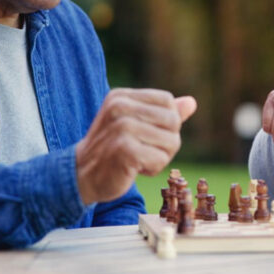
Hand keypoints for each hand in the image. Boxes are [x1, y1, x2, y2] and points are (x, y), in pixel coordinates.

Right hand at [75, 89, 195, 203]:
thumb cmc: (112, 150)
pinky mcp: (125, 149)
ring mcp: (121, 127)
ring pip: (171, 142)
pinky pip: (161, 159)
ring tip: (137, 160)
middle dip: (166, 143)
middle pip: (173, 121)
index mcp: (121, 96)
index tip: (146, 135)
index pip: (168, 101)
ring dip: (159, 158)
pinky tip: (133, 169)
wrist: (82, 176)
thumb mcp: (135, 124)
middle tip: (143, 152)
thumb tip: (192, 102)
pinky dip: (152, 169)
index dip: (167, 123)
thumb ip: (163, 113)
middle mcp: (120, 107)